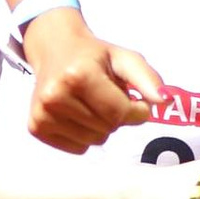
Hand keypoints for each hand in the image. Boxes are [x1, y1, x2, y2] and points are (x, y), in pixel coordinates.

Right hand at [26, 13, 163, 152]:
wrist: (54, 50)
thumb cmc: (94, 56)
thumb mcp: (124, 58)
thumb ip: (147, 78)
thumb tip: (164, 101)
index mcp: (78, 75)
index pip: (120, 113)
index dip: (136, 110)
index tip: (134, 99)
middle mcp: (55, 95)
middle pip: (107, 128)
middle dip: (116, 116)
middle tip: (106, 96)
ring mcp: (42, 114)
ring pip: (94, 141)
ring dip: (101, 127)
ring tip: (91, 103)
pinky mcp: (36, 127)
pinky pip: (78, 148)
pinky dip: (84, 135)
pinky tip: (77, 113)